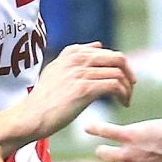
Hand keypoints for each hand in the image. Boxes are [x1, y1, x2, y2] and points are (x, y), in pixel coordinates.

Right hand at [15, 43, 134, 144]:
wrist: (31, 116)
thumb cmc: (44, 99)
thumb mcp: (57, 70)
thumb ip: (76, 56)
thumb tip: (98, 45)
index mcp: (72, 52)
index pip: (106, 52)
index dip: (119, 66)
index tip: (122, 80)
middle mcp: (77, 59)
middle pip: (117, 58)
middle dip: (129, 73)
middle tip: (130, 88)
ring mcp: (80, 73)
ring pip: (118, 73)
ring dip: (127, 88)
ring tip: (126, 100)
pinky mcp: (84, 89)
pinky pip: (114, 86)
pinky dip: (124, 94)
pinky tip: (123, 104)